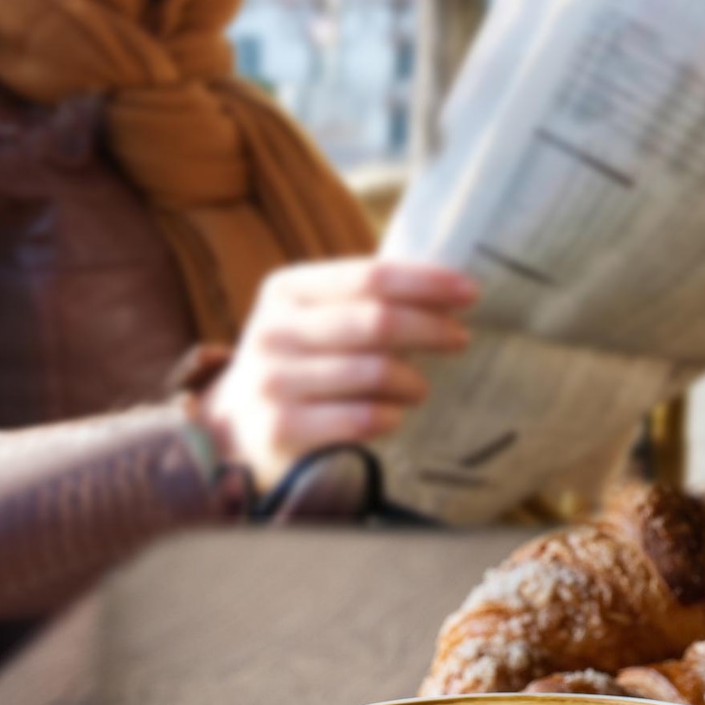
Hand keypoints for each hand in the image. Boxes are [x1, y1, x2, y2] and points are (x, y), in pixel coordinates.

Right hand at [195, 258, 478, 486]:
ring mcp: (272, 380)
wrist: (234, 427)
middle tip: (460, 339)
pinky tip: (394, 416)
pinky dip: (389, 416)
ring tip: (419, 388)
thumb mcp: (318, 320)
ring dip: (413, 381)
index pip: (370, 276)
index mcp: (288, 289)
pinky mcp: (278, 428)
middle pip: (378, 322)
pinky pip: (359, 418)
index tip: (471, 293)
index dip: (427, 283)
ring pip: (373, 372)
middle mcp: (274, 329)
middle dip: (431, 329)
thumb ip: (368, 301)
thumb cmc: (300, 365)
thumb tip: (451, 291)